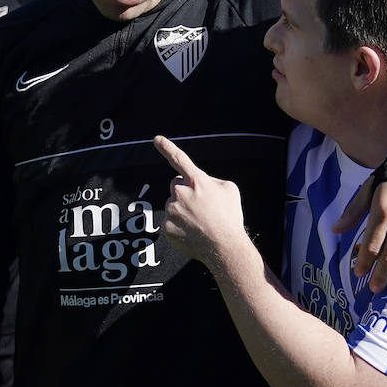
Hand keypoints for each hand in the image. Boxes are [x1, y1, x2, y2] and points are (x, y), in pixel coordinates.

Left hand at [154, 135, 246, 264]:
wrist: (224, 247)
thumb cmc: (230, 217)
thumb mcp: (230, 190)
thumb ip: (211, 180)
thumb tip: (200, 183)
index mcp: (197, 181)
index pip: (179, 159)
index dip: (167, 147)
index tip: (156, 139)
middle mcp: (180, 193)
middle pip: (176, 185)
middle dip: (185, 191)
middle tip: (202, 207)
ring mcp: (171, 210)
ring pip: (173, 204)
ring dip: (183, 210)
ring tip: (201, 222)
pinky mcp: (166, 227)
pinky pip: (170, 221)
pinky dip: (179, 225)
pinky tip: (192, 232)